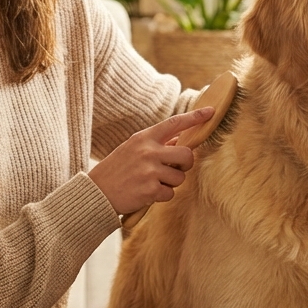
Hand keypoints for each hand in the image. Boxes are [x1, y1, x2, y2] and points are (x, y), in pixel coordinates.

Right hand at [88, 107, 214, 214]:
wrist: (96, 192)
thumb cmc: (116, 170)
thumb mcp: (132, 149)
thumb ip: (155, 145)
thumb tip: (180, 143)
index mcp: (144, 138)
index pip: (174, 124)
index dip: (194, 118)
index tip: (210, 112)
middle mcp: (148, 151)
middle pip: (186, 155)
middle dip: (185, 164)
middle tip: (174, 169)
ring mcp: (150, 171)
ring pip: (180, 177)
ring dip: (170, 183)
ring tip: (151, 182)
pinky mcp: (150, 190)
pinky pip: (170, 193)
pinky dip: (161, 196)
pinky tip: (146, 193)